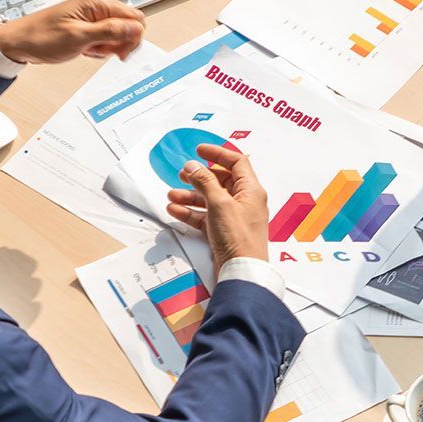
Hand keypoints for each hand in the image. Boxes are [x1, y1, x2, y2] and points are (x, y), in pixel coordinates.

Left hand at [0, 0, 145, 63]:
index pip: (135, 18)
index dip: (131, 38)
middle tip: (100, 50)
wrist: (19, 42)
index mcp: (98, 2)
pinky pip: (106, 36)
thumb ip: (110, 31)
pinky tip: (85, 48)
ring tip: (87, 48)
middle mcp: (98, 4)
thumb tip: (136, 28)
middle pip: (128, 25)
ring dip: (107, 46)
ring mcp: (93, 13)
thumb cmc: (42, 37)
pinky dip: (99, 46)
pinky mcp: (88, 23)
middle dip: (119, 43)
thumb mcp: (79, 37)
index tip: (119, 53)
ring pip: (118, 33)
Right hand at [166, 144, 269, 268]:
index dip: (217, 154)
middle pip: (220, 181)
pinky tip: (175, 210)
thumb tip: (193, 166)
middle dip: (199, 177)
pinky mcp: (224, 231)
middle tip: (182, 175)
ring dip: (191, 195)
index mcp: (251, 190)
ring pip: (210, 199)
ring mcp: (234, 216)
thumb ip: (205, 182)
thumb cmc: (238, 237)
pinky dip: (191, 212)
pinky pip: (205, 216)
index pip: (236, 162)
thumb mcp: (220, 204)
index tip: (199, 150)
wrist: (241, 271)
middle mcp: (244, 201)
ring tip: (172, 194)